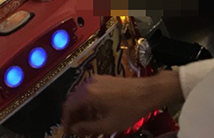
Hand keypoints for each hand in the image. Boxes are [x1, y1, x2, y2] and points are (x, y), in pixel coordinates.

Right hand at [62, 72, 181, 136]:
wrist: (147, 91)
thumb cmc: (128, 109)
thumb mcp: (108, 124)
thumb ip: (88, 128)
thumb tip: (73, 129)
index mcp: (88, 93)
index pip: (68, 106)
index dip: (66, 121)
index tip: (68, 132)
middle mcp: (89, 83)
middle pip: (73, 100)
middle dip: (74, 117)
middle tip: (77, 132)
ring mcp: (96, 80)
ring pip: (81, 97)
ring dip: (82, 112)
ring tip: (87, 128)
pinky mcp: (104, 79)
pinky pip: (90, 92)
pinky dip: (89, 105)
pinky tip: (96, 116)